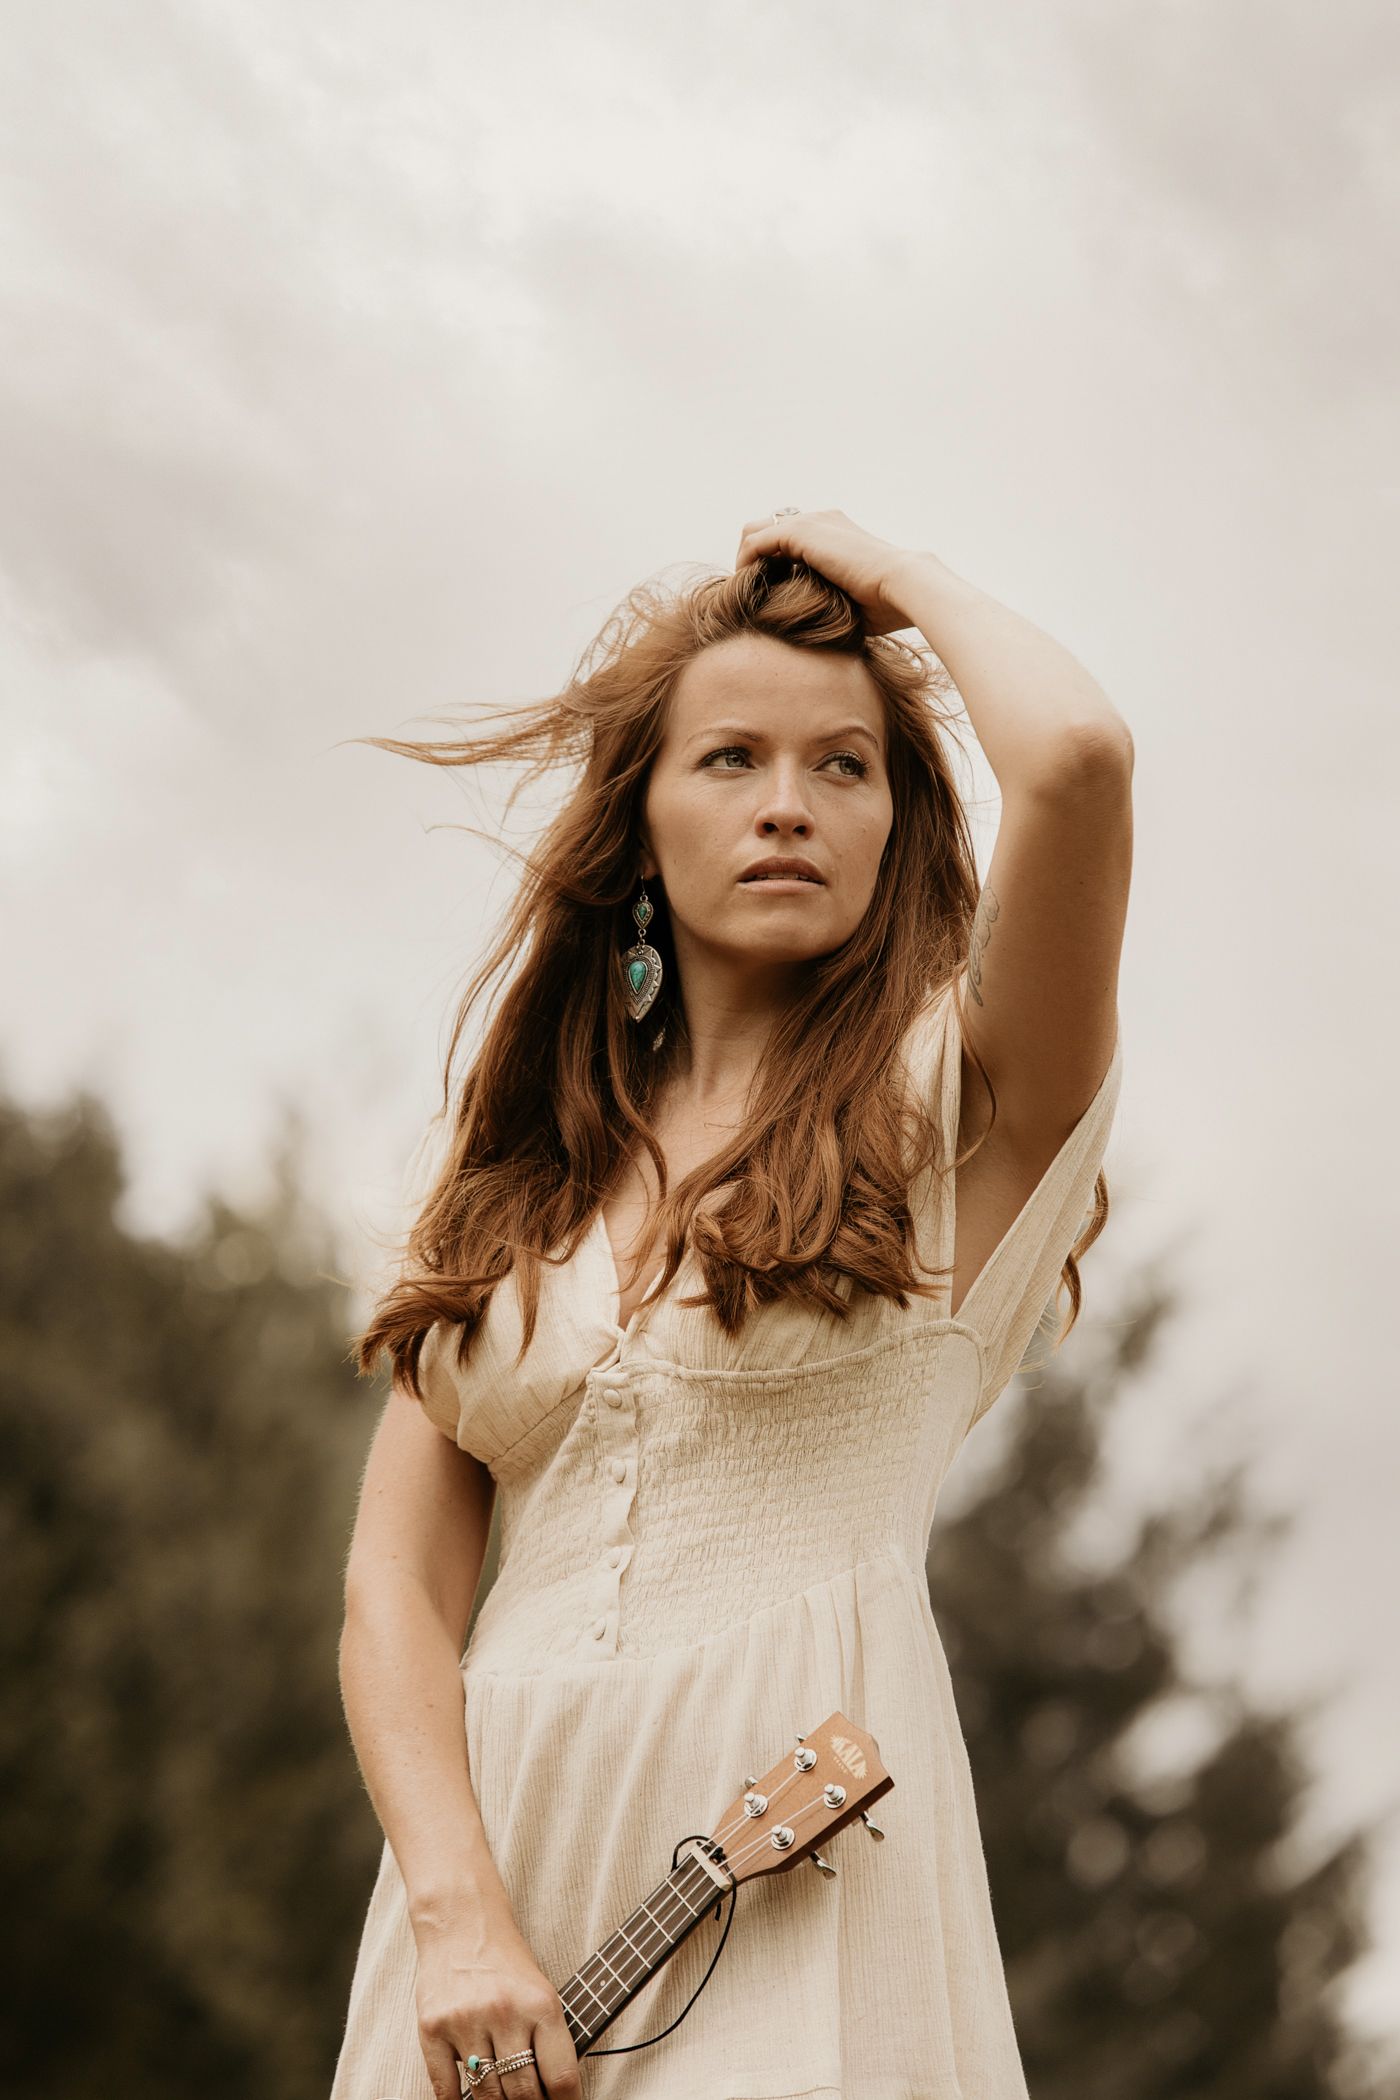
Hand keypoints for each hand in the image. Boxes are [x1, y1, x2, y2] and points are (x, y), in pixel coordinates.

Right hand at [413, 1915, 582, 2099]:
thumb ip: (547, 2040)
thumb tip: (554, 2094)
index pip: (561, 2077)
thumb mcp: (541, 1992)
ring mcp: (466, 2022)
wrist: (461, 1923)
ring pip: (487, 2096)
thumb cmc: (506, 1963)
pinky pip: (446, 2090)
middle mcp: (505, 2013)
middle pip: (523, 2094)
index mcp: (541, 2004)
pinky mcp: (432, 2029)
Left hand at [734, 507, 924, 636]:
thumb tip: (813, 625)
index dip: (771, 560)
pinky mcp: (801, 531)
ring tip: (741, 589)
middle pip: (767, 527)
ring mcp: (811, 521)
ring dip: (746, 559)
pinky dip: (746, 562)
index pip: (790, 536)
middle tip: (748, 589)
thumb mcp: (850, 600)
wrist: (901, 586)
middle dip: (754, 556)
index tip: (764, 590)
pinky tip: (745, 586)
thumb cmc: (885, 605)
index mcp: (835, 532)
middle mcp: (821, 520)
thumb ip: (828, 599)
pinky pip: (756, 541)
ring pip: (757, 530)